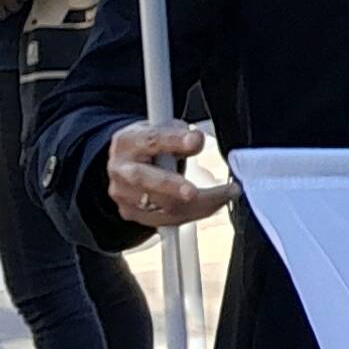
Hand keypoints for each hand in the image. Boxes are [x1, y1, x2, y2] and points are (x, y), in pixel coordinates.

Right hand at [107, 120, 233, 228]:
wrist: (124, 163)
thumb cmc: (150, 144)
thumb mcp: (163, 129)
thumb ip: (178, 134)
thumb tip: (196, 141)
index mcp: (128, 142)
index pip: (150, 140)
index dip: (173, 140)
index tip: (196, 141)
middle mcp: (121, 170)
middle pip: (144, 179)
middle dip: (171, 186)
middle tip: (194, 191)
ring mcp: (124, 195)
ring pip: (160, 206)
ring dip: (198, 204)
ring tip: (227, 194)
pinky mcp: (132, 213)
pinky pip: (167, 220)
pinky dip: (195, 212)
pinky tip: (215, 204)